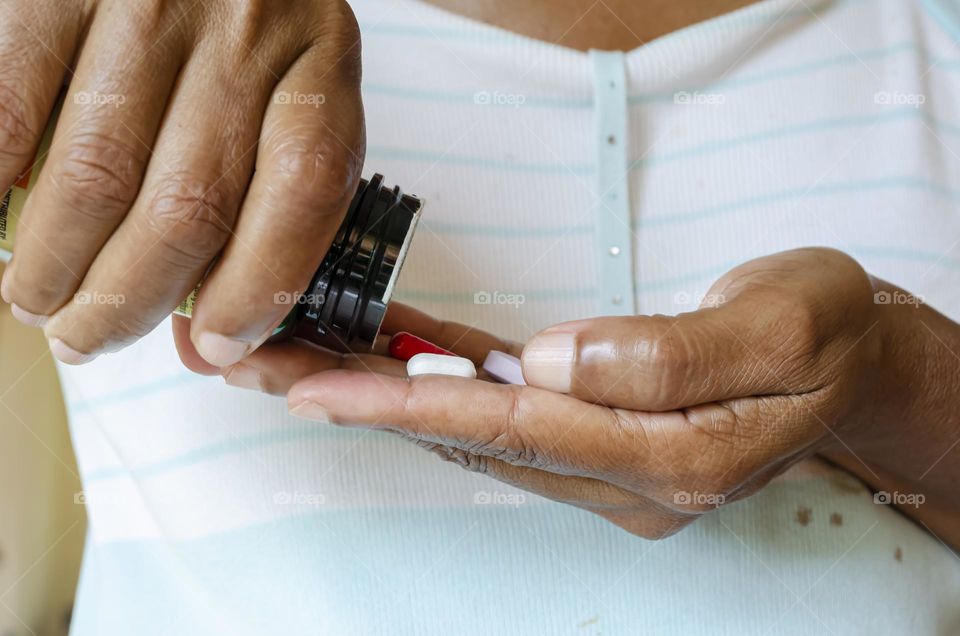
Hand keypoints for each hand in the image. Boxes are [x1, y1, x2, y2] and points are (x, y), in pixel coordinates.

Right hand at [0, 0, 364, 366]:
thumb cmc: (243, 33)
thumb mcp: (286, 98)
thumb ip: (263, 209)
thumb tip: (203, 348)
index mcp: (320, 61)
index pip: (306, 191)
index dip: (259, 287)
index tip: (215, 347)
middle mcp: (244, 29)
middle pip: (189, 205)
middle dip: (128, 302)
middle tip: (89, 340)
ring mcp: (148, 1)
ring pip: (97, 174)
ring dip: (57, 265)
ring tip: (38, 303)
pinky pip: (9, 108)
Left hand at [207, 248, 891, 536]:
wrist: (861, 364)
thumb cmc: (833, 333)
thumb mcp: (787, 322)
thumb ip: (673, 356)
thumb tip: (559, 359)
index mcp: (673, 454)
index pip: (517, 428)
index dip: (411, 406)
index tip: (317, 389)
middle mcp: (628, 471)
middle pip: (475, 437)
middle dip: (364, 404)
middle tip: (265, 365)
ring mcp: (612, 460)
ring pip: (478, 427)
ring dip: (385, 394)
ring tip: (300, 357)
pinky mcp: (604, 431)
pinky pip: (508, 407)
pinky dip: (443, 381)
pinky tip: (389, 352)